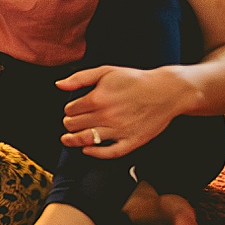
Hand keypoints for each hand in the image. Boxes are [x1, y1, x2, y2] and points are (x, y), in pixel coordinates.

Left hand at [56, 64, 184, 156]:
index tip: (74, 109)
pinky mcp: (132, 141)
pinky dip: (95, 153)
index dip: (69, 109)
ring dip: (73, 140)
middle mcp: (107, 116)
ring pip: (86, 139)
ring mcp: (120, 130)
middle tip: (72, 121)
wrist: (166, 91)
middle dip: (70, 123)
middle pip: (74, 125)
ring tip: (68, 138)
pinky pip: (110, 153)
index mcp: (98, 98)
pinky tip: (87, 150)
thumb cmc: (135, 80)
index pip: (70, 110)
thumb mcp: (106, 71)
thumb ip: (80, 78)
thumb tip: (59, 85)